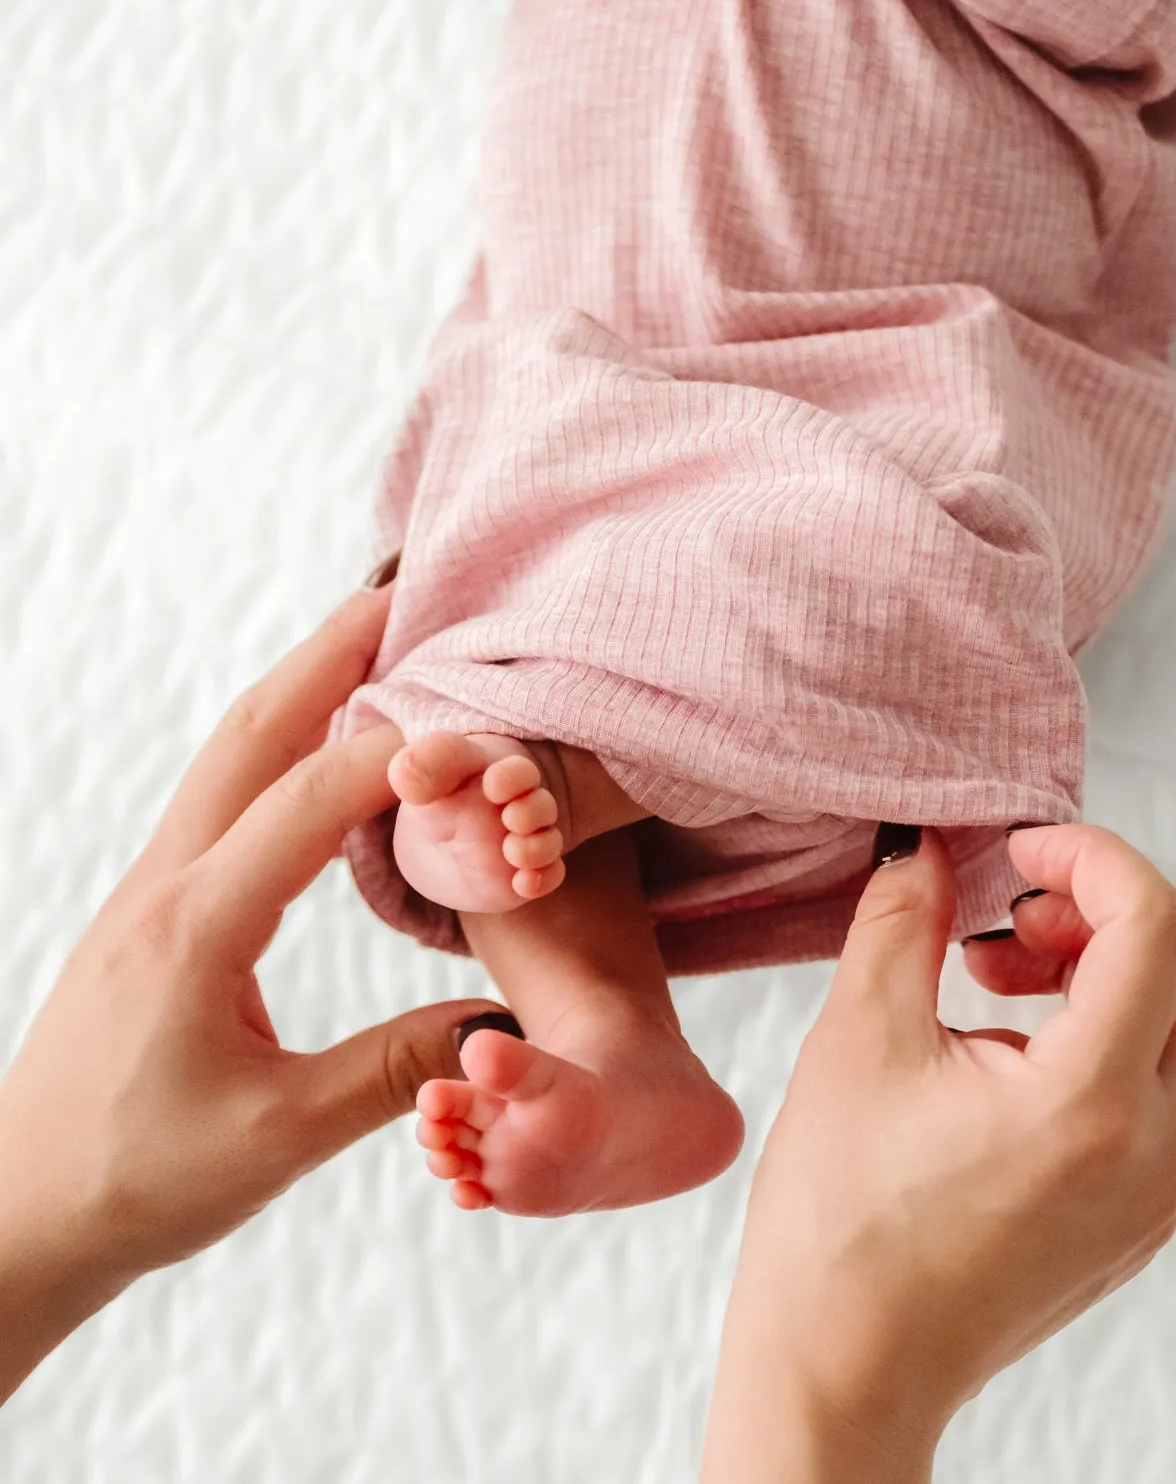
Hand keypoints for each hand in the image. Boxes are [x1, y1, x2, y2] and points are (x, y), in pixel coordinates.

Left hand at [0, 586, 507, 1403]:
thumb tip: (498, 1022)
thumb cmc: (138, 1181)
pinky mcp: (155, 910)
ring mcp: (152, 892)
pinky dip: (279, 746)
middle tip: (401, 593)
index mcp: (195, 929)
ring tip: (370, 642)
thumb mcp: (279, 1137)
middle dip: (328, 657)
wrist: (19, 1210)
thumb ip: (394, 1068)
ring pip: (229, 756)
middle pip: (250, 735)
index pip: (309, 803)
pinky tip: (319, 750)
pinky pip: (222, 799)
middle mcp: (166, 887)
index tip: (480, 728)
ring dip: (299, 689)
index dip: (400, 755)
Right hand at [701, 824, 1175, 1481]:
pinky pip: (1165, 1087)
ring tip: (999, 978)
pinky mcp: (1142, 1214)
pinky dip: (1108, 1031)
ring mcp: (1159, 1191)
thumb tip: (928, 844)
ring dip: (1116, 968)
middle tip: (1027, 912)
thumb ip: (902, 918)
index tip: (1020, 848)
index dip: (1092, 857)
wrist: (844, 1372)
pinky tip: (1008, 1046)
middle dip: (1126, 908)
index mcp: (1089, 1106)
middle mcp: (1153, 1152)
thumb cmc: (837, 1226)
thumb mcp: (856, 1043)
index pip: (1158, 926)